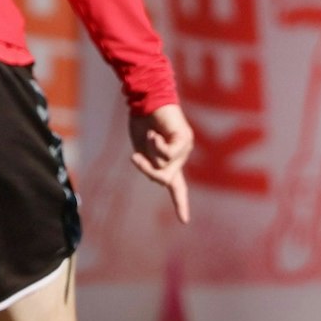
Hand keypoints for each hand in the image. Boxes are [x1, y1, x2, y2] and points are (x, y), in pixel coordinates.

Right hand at [129, 102, 194, 223]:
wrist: (147, 99)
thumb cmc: (143, 121)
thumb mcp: (141, 149)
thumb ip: (151, 165)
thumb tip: (162, 178)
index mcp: (171, 161)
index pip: (177, 187)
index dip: (179, 203)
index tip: (184, 221)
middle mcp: (181, 157)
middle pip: (163, 178)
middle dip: (147, 170)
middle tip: (134, 157)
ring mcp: (185, 148)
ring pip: (164, 165)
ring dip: (149, 152)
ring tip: (150, 135)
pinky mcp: (184, 139)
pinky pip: (167, 153)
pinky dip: (155, 144)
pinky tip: (155, 133)